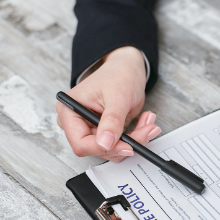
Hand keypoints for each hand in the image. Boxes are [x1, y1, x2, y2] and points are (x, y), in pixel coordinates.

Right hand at [56, 46, 160, 161]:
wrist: (127, 69)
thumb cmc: (118, 75)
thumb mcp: (118, 97)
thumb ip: (111, 121)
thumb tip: (105, 143)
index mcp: (70, 112)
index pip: (80, 143)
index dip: (103, 148)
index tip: (127, 145)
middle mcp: (78, 124)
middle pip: (99, 149)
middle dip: (126, 142)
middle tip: (147, 130)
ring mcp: (93, 130)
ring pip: (114, 150)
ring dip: (136, 140)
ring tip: (148, 122)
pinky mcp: (107, 133)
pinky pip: (122, 145)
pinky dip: (137, 137)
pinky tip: (145, 122)